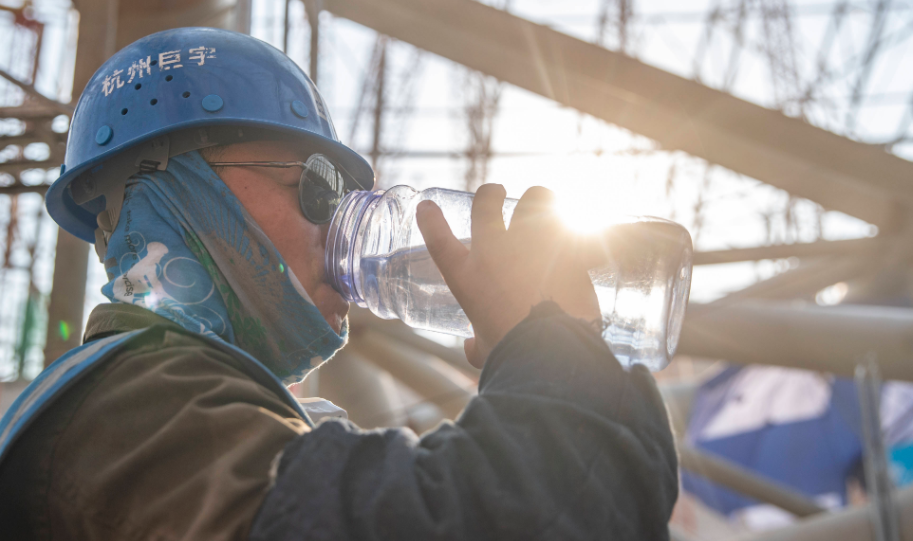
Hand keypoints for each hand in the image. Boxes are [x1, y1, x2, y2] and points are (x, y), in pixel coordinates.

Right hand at [416, 184, 599, 367]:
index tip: (427, 207)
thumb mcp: (486, 350)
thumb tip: (471, 347)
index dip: (430, 221)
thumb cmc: (512, 354)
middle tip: (500, 193)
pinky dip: (585, 226)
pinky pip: (576, 221)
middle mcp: (494, 251)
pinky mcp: (567, 245)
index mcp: (468, 278)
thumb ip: (477, 345)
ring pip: (536, 197)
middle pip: (486, 203)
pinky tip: (591, 231)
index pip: (439, 241)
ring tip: (548, 208)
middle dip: (491, 193)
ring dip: (541, 201)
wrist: (549, 351)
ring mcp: (531, 242)